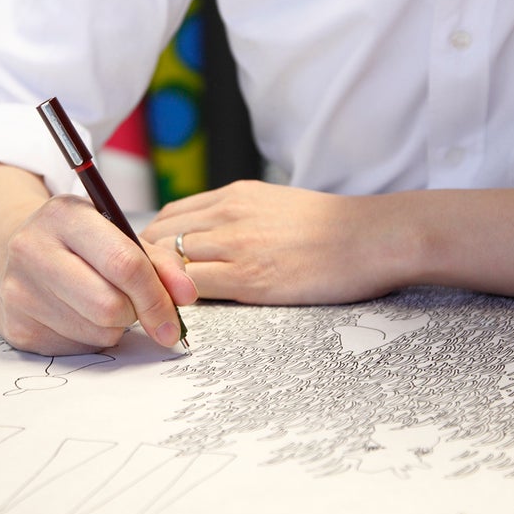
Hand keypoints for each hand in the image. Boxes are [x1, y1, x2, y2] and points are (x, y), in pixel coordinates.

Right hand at [0, 194, 196, 354]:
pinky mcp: (16, 327)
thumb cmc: (83, 241)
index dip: (156, 295)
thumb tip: (186, 295)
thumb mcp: (122, 234)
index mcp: (66, 215)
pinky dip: (93, 337)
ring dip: (116, 326)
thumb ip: (162, 262)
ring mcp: (18, 290)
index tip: (175, 318)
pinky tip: (81, 314)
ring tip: (104, 300)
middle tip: (136, 303)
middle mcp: (33, 249)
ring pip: (96, 331)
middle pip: (109, 305)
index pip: (124, 263)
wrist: (19, 249)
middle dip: (136, 312)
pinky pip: (77, 347)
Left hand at [141, 180, 412, 304]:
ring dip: (154, 287)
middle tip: (145, 293)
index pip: (170, 215)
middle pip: (157, 237)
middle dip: (143, 265)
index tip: (152, 266)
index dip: (152, 242)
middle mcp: (227, 213)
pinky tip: (177, 318)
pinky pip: (190, 289)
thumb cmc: (333, 226)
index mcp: (234, 195)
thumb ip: (242, 216)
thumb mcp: (277, 204)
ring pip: (165, 262)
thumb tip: (218, 239)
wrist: (370, 236)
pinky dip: (175, 303)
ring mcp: (235, 244)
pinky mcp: (248, 277)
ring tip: (154, 310)